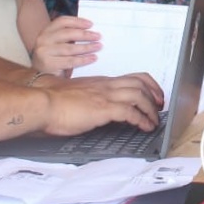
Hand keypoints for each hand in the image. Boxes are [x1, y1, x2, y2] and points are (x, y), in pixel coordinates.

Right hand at [30, 16, 100, 75]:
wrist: (38, 76)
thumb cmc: (52, 58)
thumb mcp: (56, 44)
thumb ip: (67, 36)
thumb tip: (90, 32)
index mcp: (46, 31)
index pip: (62, 21)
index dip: (77, 21)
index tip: (91, 24)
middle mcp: (43, 40)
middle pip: (67, 33)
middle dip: (85, 34)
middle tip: (98, 36)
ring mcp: (44, 52)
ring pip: (70, 48)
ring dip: (87, 47)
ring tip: (98, 46)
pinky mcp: (48, 64)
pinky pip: (70, 61)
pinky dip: (83, 59)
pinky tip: (92, 58)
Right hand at [41, 73, 163, 135]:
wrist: (42, 102)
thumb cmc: (54, 101)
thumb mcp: (79, 96)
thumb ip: (91, 99)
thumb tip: (97, 109)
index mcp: (101, 82)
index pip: (132, 77)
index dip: (148, 85)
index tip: (154, 94)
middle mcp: (106, 85)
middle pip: (140, 83)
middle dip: (155, 94)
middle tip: (160, 106)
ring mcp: (105, 95)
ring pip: (139, 95)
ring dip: (151, 109)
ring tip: (154, 120)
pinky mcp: (103, 109)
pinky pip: (130, 112)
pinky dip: (141, 119)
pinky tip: (144, 127)